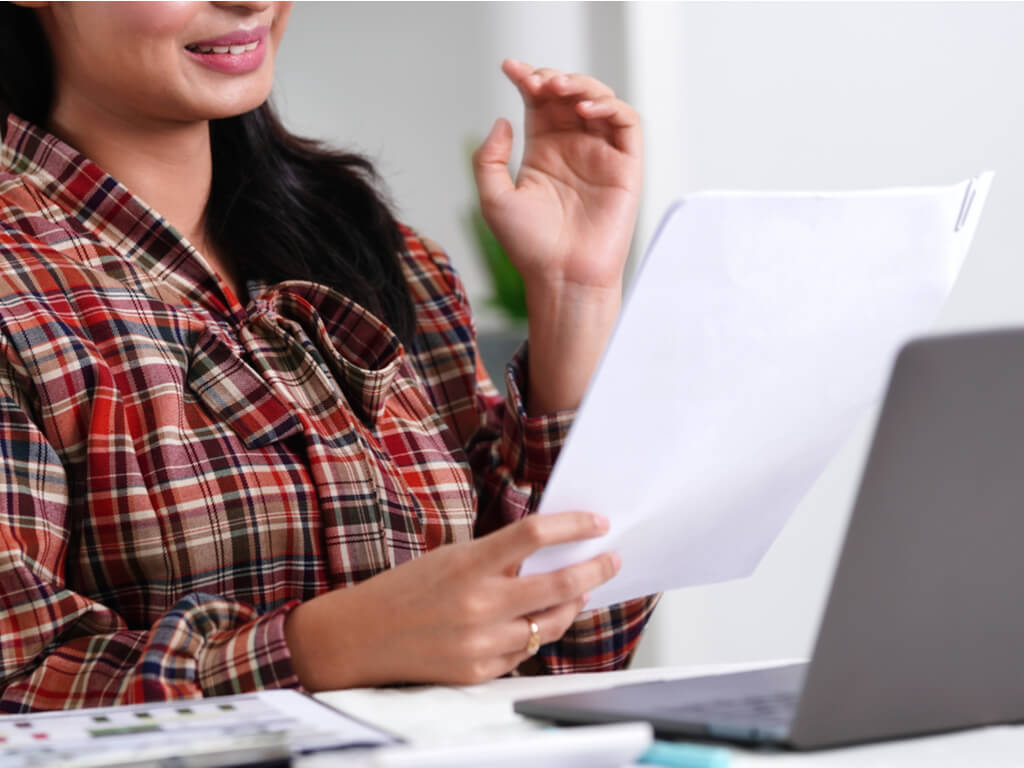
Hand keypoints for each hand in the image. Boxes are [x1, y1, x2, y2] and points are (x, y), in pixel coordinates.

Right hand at [284, 512, 619, 688]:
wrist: (360, 637)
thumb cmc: (405, 590)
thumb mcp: (451, 558)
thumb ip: (497, 558)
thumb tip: (549, 554)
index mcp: (469, 563)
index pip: (534, 534)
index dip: (574, 525)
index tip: (598, 522)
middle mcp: (479, 603)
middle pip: (560, 585)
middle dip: (595, 569)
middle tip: (611, 559)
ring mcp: (481, 642)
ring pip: (552, 623)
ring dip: (572, 604)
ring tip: (580, 590)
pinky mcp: (480, 671)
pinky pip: (525, 651)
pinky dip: (535, 633)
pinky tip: (534, 620)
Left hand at [472, 60, 642, 293]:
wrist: (561, 277)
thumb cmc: (530, 248)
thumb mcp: (493, 198)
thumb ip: (489, 158)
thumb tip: (503, 120)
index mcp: (543, 151)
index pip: (538, 102)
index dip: (526, 78)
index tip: (509, 68)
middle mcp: (573, 149)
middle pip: (568, 94)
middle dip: (552, 77)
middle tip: (536, 81)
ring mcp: (600, 155)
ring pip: (599, 100)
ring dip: (580, 84)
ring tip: (557, 88)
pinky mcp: (626, 166)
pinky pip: (626, 123)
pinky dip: (610, 106)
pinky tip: (585, 109)